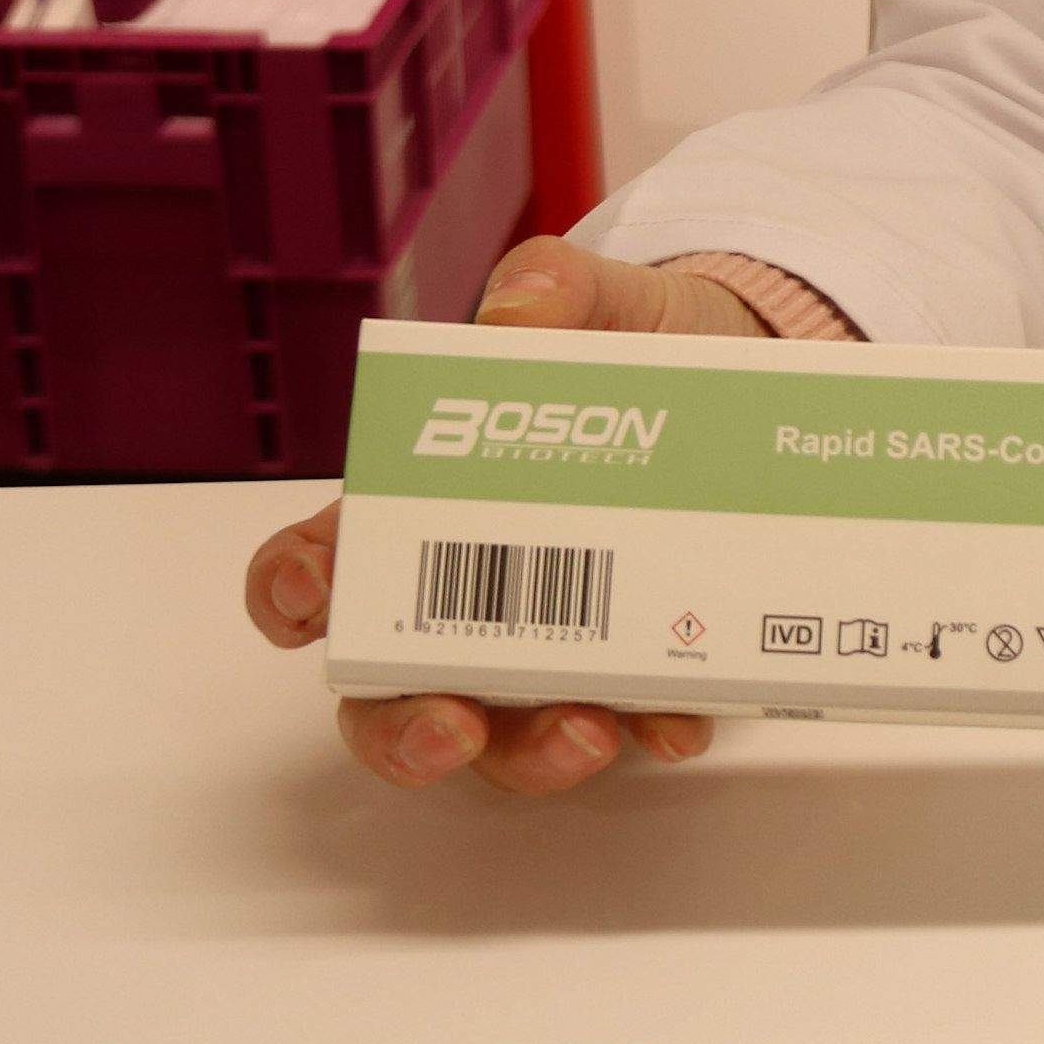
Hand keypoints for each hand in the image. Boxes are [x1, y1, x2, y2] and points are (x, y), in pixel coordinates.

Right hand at [243, 235, 770, 791]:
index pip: (318, 566)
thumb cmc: (635, 348)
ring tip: (588, 733)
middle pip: (393, 695)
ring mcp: (555, 650)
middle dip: (406, 730)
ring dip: (533, 753)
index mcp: (425, 510)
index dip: (290, 591)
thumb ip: (555, 289)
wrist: (752, 377)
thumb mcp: (604, 301)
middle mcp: (472, 601)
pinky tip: (679, 724)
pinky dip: (652, 732)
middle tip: (451, 726)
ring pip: (507, 740)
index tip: (312, 596)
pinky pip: (634, 729)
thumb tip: (518, 315)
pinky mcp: (645, 672)